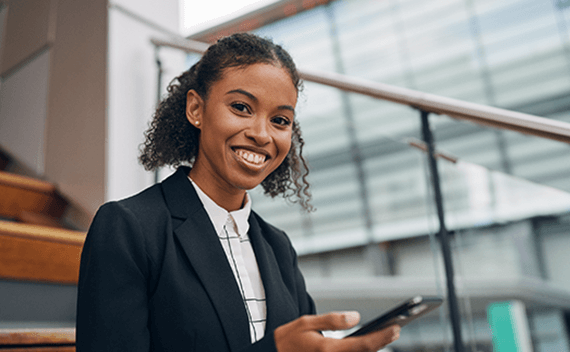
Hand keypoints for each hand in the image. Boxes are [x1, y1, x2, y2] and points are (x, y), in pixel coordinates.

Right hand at [274, 311, 399, 351]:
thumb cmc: (288, 339)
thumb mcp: (306, 322)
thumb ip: (332, 320)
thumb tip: (356, 317)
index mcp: (328, 349)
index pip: (363, 345)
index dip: (382, 337)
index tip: (395, 328)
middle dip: (381, 342)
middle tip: (395, 329)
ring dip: (372, 348)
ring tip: (385, 335)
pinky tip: (367, 344)